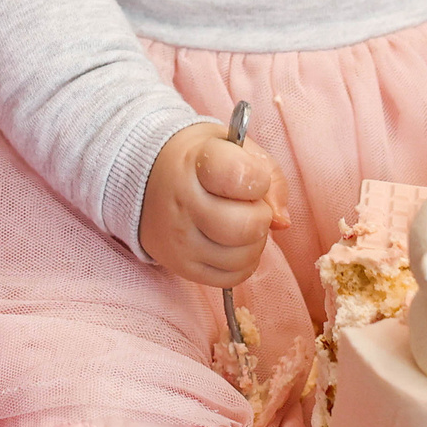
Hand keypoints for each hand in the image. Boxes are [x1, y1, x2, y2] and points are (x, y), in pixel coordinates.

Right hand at [137, 119, 291, 287]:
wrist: (145, 178)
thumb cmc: (199, 160)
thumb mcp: (234, 147)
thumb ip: (269, 175)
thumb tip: (281, 221)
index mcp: (197, 162)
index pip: (242, 177)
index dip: (259, 179)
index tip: (251, 176)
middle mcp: (183, 203)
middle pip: (245, 227)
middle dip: (260, 216)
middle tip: (250, 205)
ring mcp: (180, 239)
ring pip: (241, 258)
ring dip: (254, 243)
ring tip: (241, 224)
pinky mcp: (182, 266)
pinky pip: (230, 278)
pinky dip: (243, 264)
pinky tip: (233, 244)